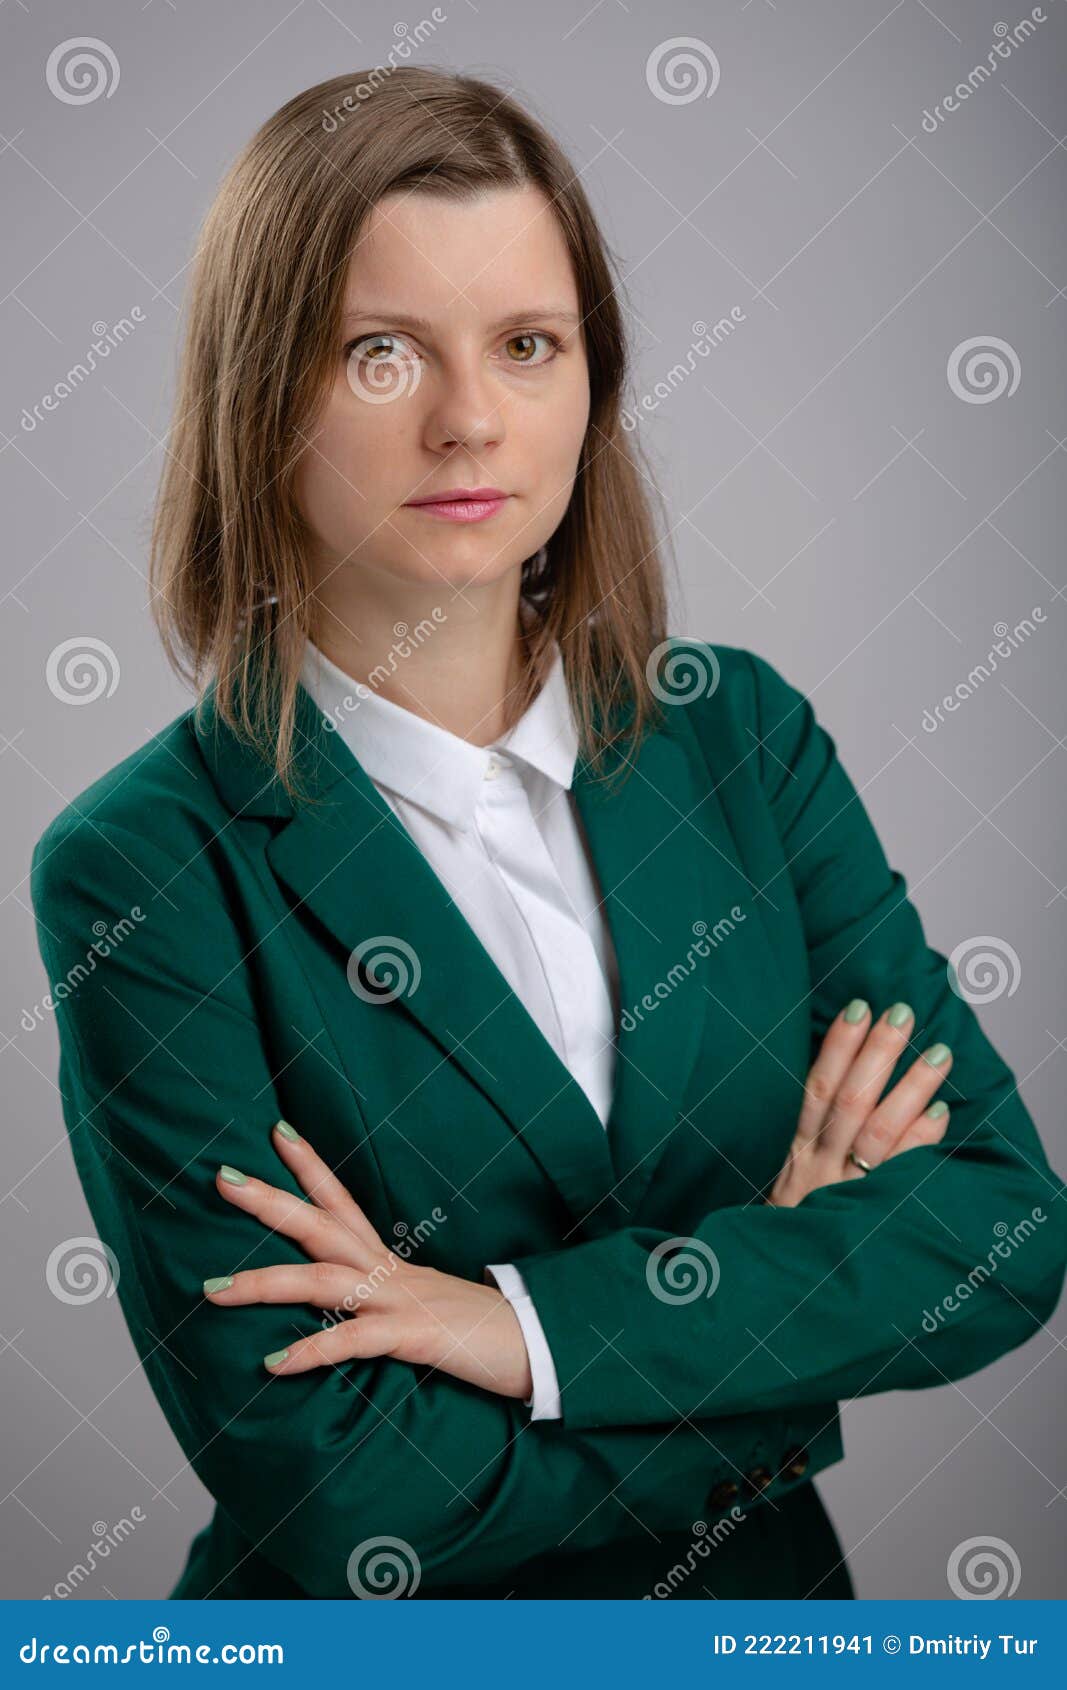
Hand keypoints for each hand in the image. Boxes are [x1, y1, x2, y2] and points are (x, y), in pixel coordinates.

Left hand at [205, 1120, 533, 1399]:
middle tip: (222, 1176)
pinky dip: (310, 1350)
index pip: (342, 1202)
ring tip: (213, 1291)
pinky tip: (272, 1363)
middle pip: (320, 1224)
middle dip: (269, 1201)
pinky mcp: (412, 1336)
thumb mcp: (426, 1309)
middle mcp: (390, 1271)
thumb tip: (355, 1312)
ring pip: (322, 1280)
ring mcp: (400, 1300)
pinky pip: (351, 1340)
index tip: (276, 1131)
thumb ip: (386, 1306)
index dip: (309, 1166)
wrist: (540, 1345)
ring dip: (264, 1283)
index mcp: (391, 1263)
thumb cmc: (484, 1332)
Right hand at [767, 999, 952, 1207]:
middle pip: (849, 1100)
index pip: (817, 1088)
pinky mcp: (869, 1217)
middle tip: (902, 1013)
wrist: (778, 1286)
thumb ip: (813, 1134)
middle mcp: (820, 1168)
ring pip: (878, 1132)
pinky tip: (941, 1112)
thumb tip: (841, 1076)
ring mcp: (845, 1194)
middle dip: (877, 1053)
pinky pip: (900, 1175)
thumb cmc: (794, 1225)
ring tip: (938, 1053)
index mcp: (799, 1152)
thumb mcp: (791, 1177)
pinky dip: (920, 1142)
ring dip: (910, 1087)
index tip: (859, 1008)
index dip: (837, 1046)